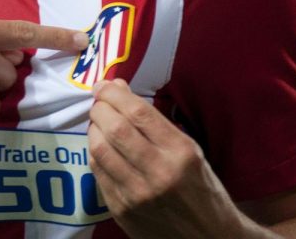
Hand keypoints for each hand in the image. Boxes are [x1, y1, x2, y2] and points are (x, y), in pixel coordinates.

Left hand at [88, 78, 243, 237]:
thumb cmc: (202, 190)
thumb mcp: (192, 152)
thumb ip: (156, 123)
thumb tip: (120, 90)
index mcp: (181, 152)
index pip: (138, 112)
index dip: (115, 93)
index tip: (105, 85)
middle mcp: (158, 172)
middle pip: (115, 128)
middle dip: (99, 107)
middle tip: (98, 101)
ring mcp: (137, 194)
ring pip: (100, 149)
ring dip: (93, 128)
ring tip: (97, 122)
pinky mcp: (122, 210)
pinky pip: (98, 173)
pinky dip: (94, 153)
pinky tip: (100, 146)